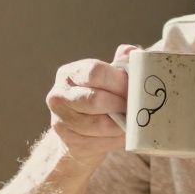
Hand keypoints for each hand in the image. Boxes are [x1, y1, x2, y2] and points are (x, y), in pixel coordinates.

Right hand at [46, 44, 138, 166]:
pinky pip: (98, 142)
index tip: (134, 89)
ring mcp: (60, 120)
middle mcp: (59, 95)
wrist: (77, 133)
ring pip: (98, 125)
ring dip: (120, 125)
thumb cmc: (98, 99)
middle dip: (120, 104)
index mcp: (70, 74)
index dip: (119, 81)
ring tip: (131, 122)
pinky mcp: (68, 141)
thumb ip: (120, 63)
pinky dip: (114, 140)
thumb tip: (132, 51)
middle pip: (94, 99)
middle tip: (135, 108)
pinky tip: (120, 135)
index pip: (95, 72)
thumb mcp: (107, 78)